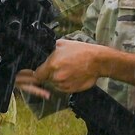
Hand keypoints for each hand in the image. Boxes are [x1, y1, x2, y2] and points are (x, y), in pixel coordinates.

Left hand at [16, 39, 130, 95]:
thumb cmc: (81, 51)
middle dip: (48, 75)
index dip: (36, 73)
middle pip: (45, 79)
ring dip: (57, 79)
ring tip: (68, 70)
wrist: (98, 61)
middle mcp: (56, 77)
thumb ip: (48, 51)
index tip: (38, 71)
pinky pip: (62, 88)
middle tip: (58, 68)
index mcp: (52, 65)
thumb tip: (38, 51)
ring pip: (54, 84)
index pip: (36, 74)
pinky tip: (72, 75)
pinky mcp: (71, 90)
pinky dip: (65, 84)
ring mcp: (64, 85)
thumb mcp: (61, 44)